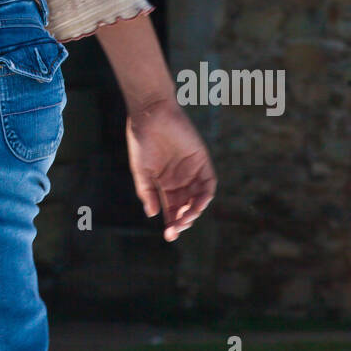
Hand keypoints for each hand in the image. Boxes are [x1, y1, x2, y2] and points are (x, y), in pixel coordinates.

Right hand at [125, 98, 215, 241]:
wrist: (151, 115)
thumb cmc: (142, 141)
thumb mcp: (141, 171)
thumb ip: (147, 192)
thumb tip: (153, 214)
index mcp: (164, 183)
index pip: (172, 208)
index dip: (172, 222)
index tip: (169, 236)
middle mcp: (180, 179)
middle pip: (185, 206)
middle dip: (182, 220)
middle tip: (175, 229)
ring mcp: (191, 171)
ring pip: (198, 198)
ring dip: (193, 212)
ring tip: (184, 220)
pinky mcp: (202, 161)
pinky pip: (208, 184)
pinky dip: (205, 197)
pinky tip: (196, 206)